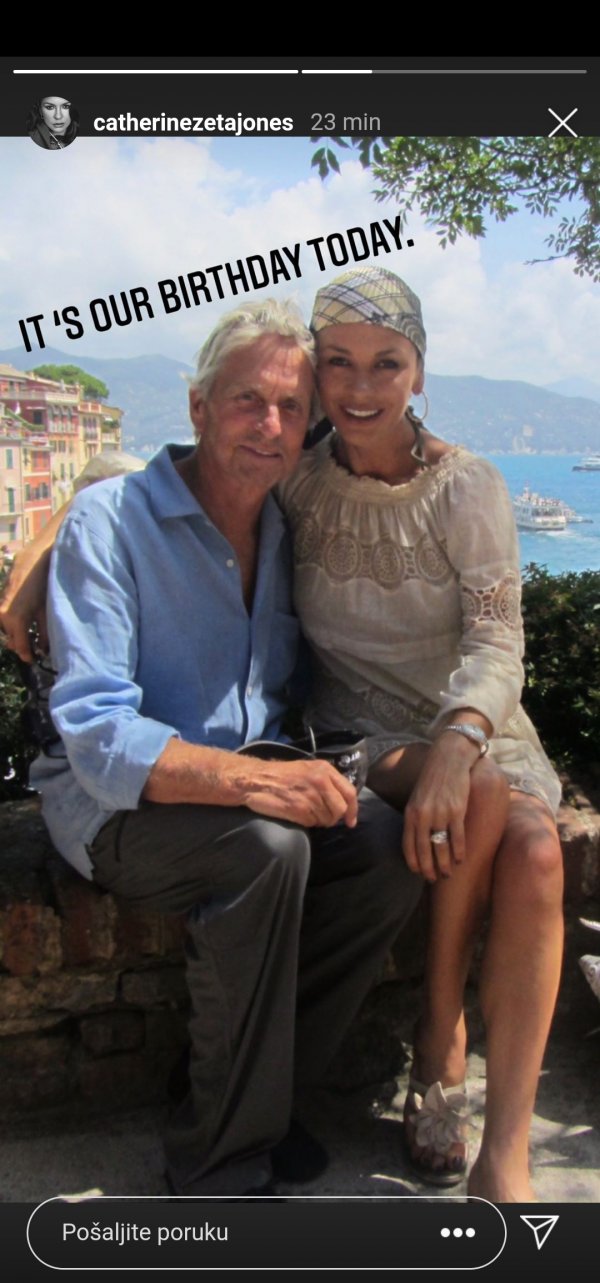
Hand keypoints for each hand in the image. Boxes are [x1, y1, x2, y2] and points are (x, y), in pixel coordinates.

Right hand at [0, 549, 49, 661]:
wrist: (31, 561)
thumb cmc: (42, 585)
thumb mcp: (46, 611)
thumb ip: (44, 632)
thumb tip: (44, 649)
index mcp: (16, 621)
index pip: (20, 646)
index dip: (27, 655)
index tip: (33, 659)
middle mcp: (3, 617)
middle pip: (11, 640)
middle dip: (22, 645)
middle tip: (34, 646)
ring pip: (6, 631)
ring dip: (16, 635)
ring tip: (29, 633)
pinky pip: (3, 621)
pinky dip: (11, 625)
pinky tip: (23, 622)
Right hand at [242, 756, 358, 828]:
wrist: (256, 779)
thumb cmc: (281, 775)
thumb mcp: (307, 768)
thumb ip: (326, 780)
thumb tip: (342, 801)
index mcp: (324, 769)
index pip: (349, 792)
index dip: (353, 809)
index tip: (350, 821)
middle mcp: (320, 781)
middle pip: (340, 809)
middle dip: (334, 818)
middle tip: (322, 817)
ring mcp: (310, 795)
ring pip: (327, 819)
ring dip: (319, 821)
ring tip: (305, 812)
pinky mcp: (299, 809)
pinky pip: (313, 823)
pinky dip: (307, 822)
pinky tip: (297, 814)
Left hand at [402, 736, 478, 880]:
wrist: (449, 759)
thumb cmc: (433, 779)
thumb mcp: (417, 797)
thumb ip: (416, 817)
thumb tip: (418, 839)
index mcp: (411, 813)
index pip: (408, 845)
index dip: (413, 861)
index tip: (418, 872)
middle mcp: (423, 815)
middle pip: (424, 850)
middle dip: (428, 868)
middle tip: (433, 879)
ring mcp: (440, 814)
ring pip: (441, 847)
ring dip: (444, 864)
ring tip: (447, 874)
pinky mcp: (457, 811)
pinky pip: (457, 837)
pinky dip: (459, 851)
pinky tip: (460, 859)